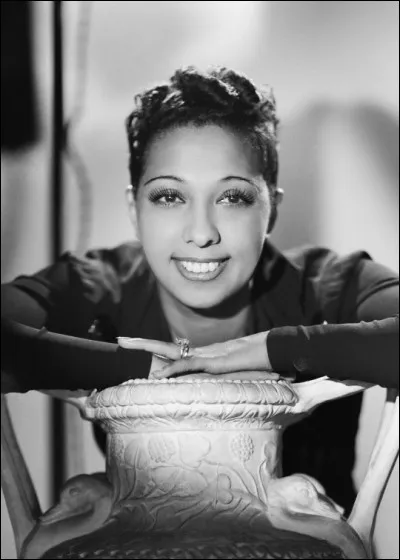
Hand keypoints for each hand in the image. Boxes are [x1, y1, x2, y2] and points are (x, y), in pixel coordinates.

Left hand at [118, 331, 278, 379]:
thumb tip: (217, 381)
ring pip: (169, 352)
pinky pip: (188, 366)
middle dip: (140, 344)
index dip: (152, 349)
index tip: (135, 347)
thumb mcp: (236, 373)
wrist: (272, 349)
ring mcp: (204, 356)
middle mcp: (199, 353)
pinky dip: (172, 370)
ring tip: (125, 346)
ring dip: (146, 350)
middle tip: (118, 340)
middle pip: (163, 347)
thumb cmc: (258, 361)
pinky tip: (157, 375)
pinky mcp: (212, 363)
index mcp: (201, 356)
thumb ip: (225, 377)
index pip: (171, 352)